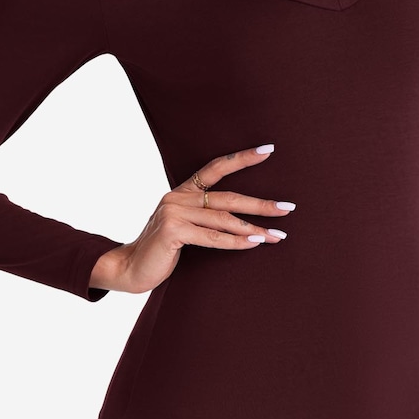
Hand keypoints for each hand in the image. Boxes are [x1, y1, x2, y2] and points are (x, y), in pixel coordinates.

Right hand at [88, 143, 293, 293]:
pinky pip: (213, 238)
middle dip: (261, 203)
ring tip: (278, 235)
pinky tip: (255, 243)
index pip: (216, 168)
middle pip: (228, 196)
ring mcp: (174, 212)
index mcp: (182, 191)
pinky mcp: (173, 231)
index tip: (268, 150)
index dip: (242, 158)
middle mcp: (178, 197)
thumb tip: (245, 221)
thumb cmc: (162, 249)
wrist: (130, 268)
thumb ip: (206, 218)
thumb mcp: (185, 226)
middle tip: (288, 208)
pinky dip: (236, 242)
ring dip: (254, 228)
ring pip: (224, 219)